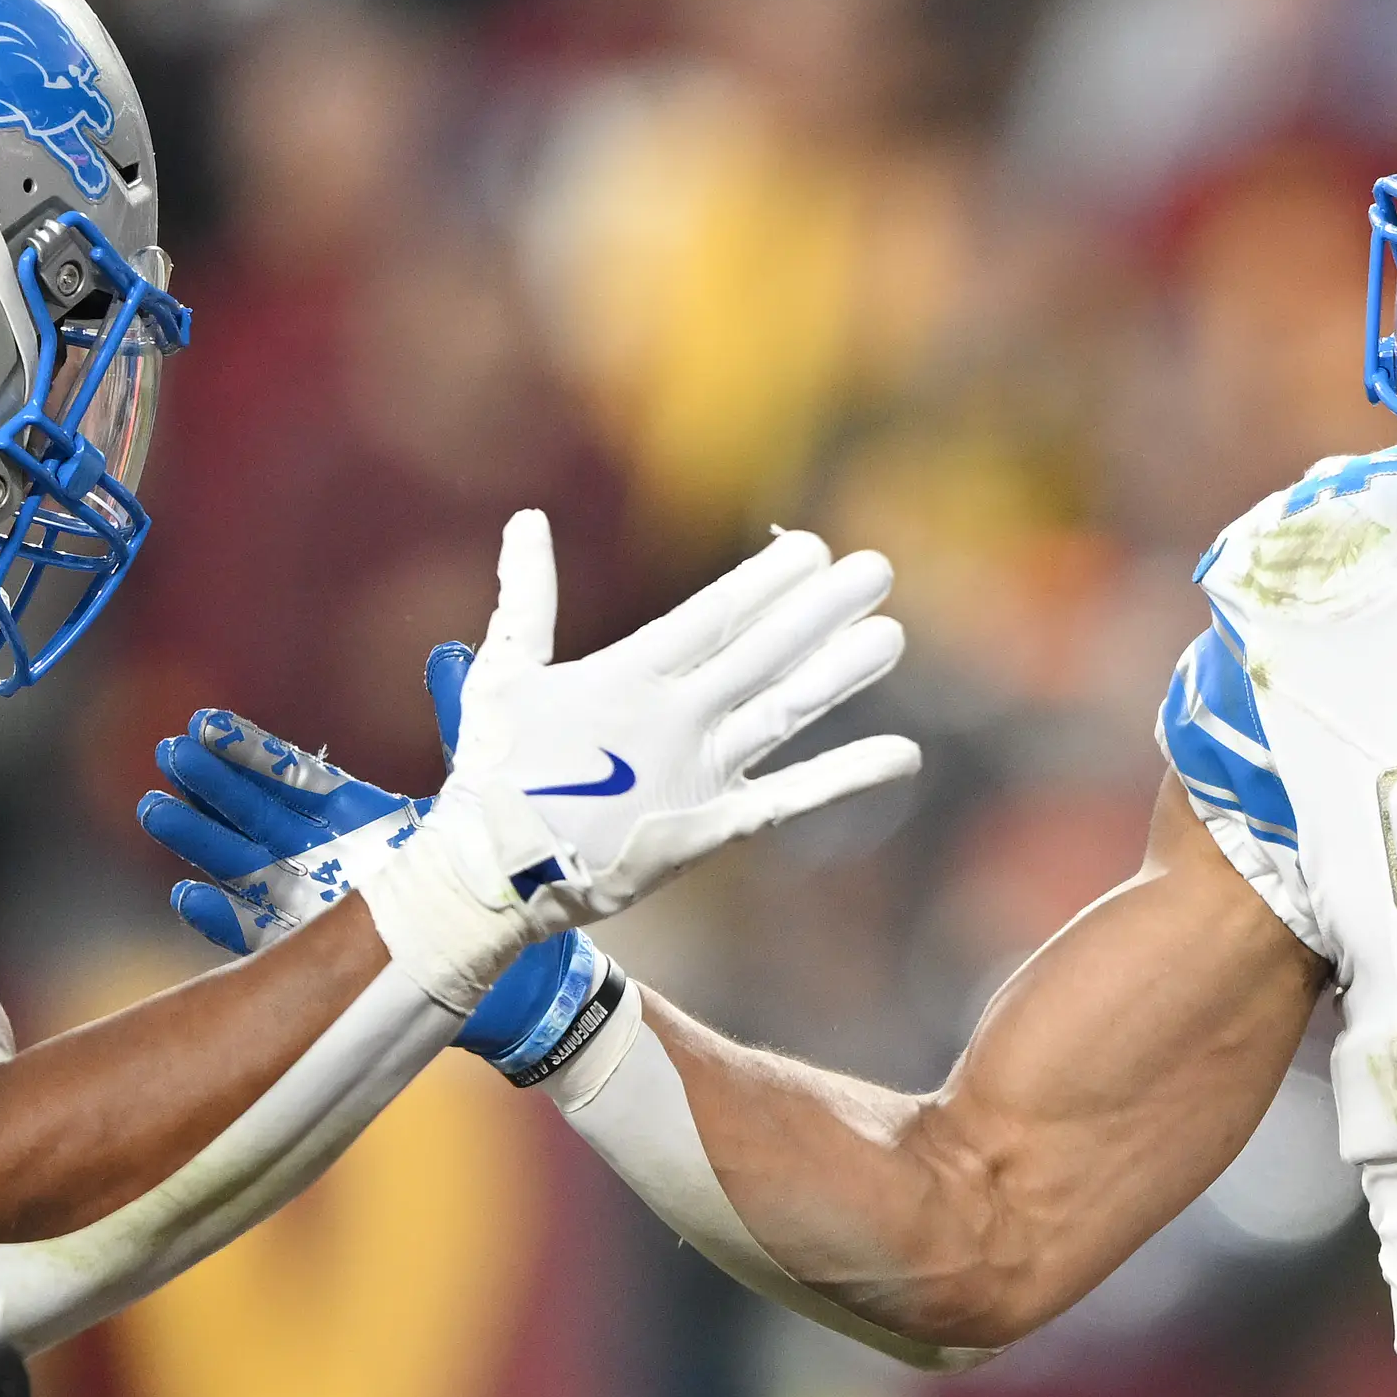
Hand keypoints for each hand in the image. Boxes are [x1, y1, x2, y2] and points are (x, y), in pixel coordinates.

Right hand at [138, 697, 612, 1078]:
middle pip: (257, 816)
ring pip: (245, 869)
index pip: (293, 777)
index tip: (206, 723)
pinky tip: (187, 897)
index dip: (250, 752)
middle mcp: (332, 859)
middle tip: (169, 753)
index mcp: (363, 817)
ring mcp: (322, 910)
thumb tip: (446, 651)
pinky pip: (263, 938)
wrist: (530, 977)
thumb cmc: (501, 880)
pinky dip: (224, 920)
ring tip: (155, 809)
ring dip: (201, 841)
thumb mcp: (479, 791)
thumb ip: (457, 721)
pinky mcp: (325, 959)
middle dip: (213, 785)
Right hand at [363, 513, 917, 1007]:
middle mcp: (675, 719)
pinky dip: (846, 776)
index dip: (767, 581)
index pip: (714, 615)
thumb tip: (528, 521)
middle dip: (822, 609)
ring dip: (841, 675)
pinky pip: (791, 799)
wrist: (495, 875)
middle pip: (763, 653)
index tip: (813, 549)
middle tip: (878, 570)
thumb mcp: (501, 674)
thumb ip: (525, 597)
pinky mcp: (712, 826)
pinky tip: (902, 754)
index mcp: (628, 676)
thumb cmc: (494, 772)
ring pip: (785, 713)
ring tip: (893, 637)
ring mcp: (698, 774)